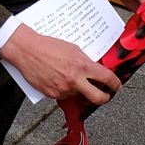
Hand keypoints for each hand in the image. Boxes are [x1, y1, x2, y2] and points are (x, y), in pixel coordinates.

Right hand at [1, 26, 117, 108]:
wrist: (27, 50)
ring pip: (78, 95)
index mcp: (83, 66)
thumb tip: (94, 70)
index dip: (115, 84)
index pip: (106, 78)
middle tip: (105, 95)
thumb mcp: (73, 49)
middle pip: (98, 97)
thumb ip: (85, 61)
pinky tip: (57, 78)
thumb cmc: (48, 46)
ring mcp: (63, 89)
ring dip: (78, 89)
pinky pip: (64, 95)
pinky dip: (64, 89)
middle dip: (105, 98)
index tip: (117, 86)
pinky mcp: (52, 94)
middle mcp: (75, 80)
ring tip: (68, 76)